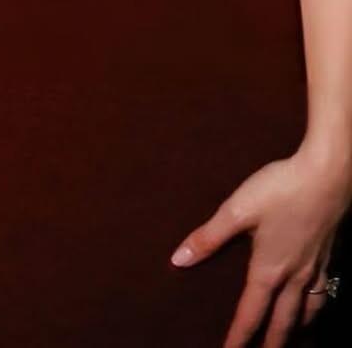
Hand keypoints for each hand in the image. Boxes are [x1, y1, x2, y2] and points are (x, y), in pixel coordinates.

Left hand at [171, 149, 350, 346]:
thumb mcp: (237, 209)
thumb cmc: (280, 189)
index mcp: (269, 269)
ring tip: (292, 339)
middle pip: (284, 322)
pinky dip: (317, 308)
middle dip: (273, 343)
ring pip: (309, 312)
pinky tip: (316, 301)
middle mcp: (295, 276)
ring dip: (298, 330)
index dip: (238, 336)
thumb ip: (208, 237)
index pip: (250, 313)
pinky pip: (324, 293)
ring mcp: (315, 267)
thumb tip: (178, 260)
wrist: (329, 175)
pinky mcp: (329, 254)